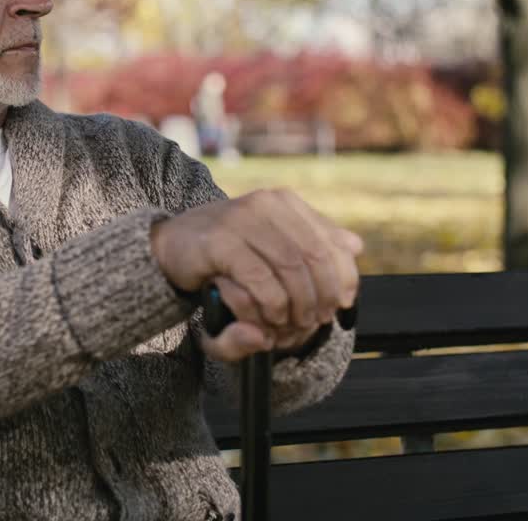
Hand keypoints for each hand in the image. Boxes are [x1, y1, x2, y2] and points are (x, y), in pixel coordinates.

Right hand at [149, 189, 362, 361]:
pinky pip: (259, 277)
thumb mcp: (274, 251)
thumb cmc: (227, 255)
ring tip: (294, 325)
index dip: (344, 277)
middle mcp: (267, 204)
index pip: (333, 242)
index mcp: (286, 203)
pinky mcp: (220, 240)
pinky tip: (271, 320)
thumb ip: (313, 246)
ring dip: (298, 304)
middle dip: (322, 295)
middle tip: (316, 321)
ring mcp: (242, 218)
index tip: (341, 304)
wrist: (171, 247)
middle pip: (315, 256)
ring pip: (290, 267)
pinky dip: (272, 305)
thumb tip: (356, 246)